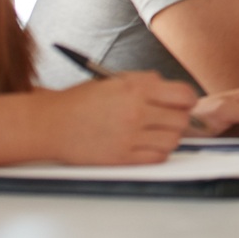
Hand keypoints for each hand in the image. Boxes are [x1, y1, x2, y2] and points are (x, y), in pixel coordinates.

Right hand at [40, 71, 197, 164]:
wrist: (51, 124)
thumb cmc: (82, 101)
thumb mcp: (117, 80)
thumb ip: (147, 82)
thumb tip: (174, 91)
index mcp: (137, 88)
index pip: (184, 95)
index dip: (187, 100)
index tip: (183, 103)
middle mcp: (136, 111)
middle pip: (182, 119)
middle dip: (179, 118)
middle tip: (169, 119)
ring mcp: (129, 136)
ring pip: (173, 140)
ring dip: (170, 137)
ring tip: (157, 132)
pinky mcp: (122, 157)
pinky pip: (157, 157)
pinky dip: (158, 152)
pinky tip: (148, 145)